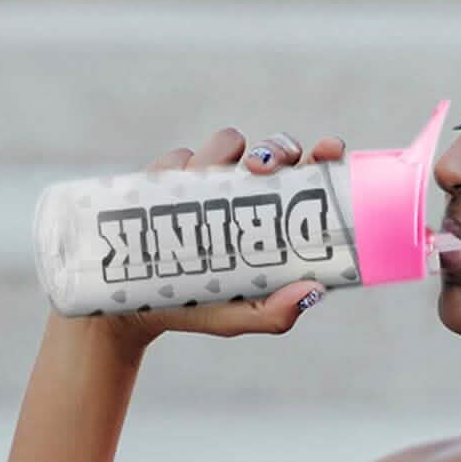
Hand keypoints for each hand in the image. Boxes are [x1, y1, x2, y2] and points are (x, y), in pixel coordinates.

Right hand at [94, 127, 344, 349]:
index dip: (323, 156)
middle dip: (276, 149)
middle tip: (262, 168)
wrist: (131, 305)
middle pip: (276, 149)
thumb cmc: (198, 309)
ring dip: (222, 157)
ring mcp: (210, 179)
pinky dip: (179, 169)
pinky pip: (180, 156)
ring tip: (206, 190)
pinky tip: (169, 197)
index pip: (310, 177)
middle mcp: (248, 193)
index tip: (329, 148)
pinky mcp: (170, 174)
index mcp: (275, 219)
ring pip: (228, 143)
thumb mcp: (237, 318)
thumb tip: (312, 293)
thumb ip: (274, 313)